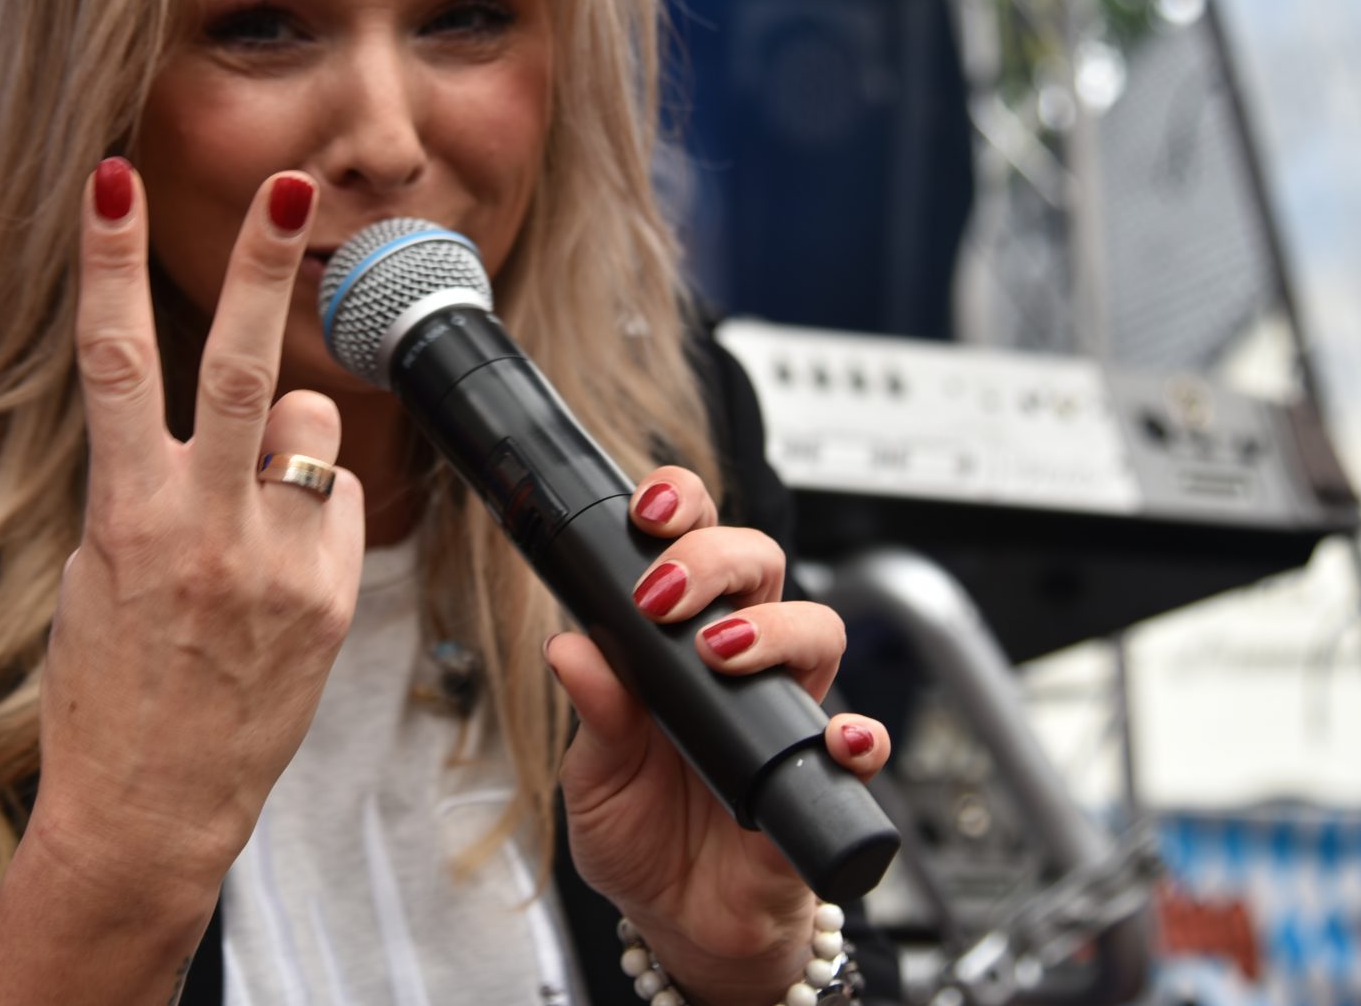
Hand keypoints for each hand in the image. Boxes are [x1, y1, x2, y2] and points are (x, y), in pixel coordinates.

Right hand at [29, 159, 366, 900]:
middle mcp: (206, 530)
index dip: (110, 259)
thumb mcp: (94, 571)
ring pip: (309, 429)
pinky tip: (281, 560)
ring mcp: (276, 565)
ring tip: (251, 498)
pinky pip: (338, 502)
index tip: (114, 181)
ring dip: (288, 433)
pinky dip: (315, 504)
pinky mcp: (328, 600)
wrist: (152, 808)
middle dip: (267, 266)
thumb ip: (141, 480)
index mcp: (126, 514)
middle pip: (243, 367)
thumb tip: (186, 411)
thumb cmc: (107, 691)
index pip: (114, 359)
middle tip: (294, 184)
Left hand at [544, 469, 890, 1005]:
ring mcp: (784, 714)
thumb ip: (594, 713)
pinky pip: (863, 744)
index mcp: (676, 643)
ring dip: (774, 628)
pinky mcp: (820, 778)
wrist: (680, 923)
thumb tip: (569, 646)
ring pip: (817, 630)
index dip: (681, 510)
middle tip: (667, 594)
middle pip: (761, 566)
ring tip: (723, 653)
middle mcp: (739, 663)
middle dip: (718, 556)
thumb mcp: (595, 775)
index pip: (691, 546)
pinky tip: (834, 739)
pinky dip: (856, 735)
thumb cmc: (640, 834)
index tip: (649, 513)